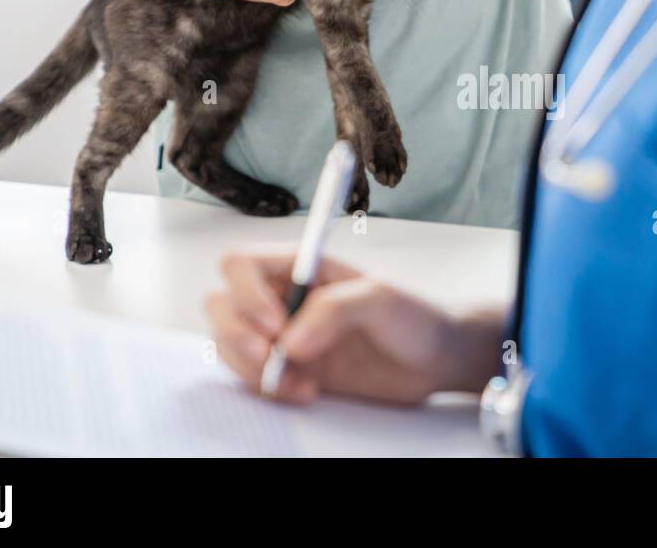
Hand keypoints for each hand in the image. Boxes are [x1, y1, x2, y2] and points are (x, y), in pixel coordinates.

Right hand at [206, 253, 502, 404]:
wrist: (435, 358)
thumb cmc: (415, 315)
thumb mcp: (380, 299)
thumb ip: (334, 310)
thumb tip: (289, 341)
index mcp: (301, 266)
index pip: (241, 264)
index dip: (245, 293)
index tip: (276, 322)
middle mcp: (284, 297)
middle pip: (221, 304)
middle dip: (236, 334)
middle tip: (272, 356)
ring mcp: (284, 334)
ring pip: (229, 344)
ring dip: (251, 368)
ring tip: (296, 380)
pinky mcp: (291, 368)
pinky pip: (252, 377)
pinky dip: (268, 389)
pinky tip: (306, 391)